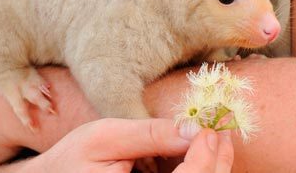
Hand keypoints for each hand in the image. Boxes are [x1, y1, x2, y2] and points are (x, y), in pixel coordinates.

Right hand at [30, 118, 233, 172]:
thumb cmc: (73, 158)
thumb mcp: (106, 137)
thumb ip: (149, 133)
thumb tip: (191, 127)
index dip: (206, 156)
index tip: (211, 129)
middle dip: (216, 162)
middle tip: (223, 132)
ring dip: (211, 166)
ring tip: (216, 138)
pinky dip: (197, 170)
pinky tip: (199, 152)